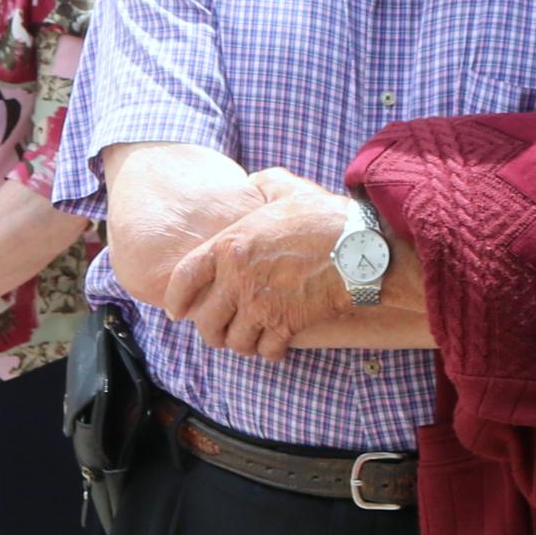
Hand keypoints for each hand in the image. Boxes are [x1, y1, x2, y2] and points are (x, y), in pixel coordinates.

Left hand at [168, 176, 356, 358]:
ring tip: (248, 337)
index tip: (177, 311)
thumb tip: (252, 183)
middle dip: (211, 330)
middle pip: (206, 321)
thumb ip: (261, 184)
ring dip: (240, 342)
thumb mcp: (286, 188)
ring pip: (234, 342)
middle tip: (219, 330)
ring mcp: (260, 306)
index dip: (176, 298)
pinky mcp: (285, 326)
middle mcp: (237, 280)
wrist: (359, 249)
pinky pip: (266, 350)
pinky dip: (269, 351)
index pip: (184, 279)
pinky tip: (275, 344)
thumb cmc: (324, 218)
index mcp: (229, 246)